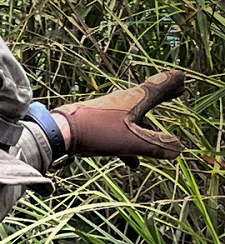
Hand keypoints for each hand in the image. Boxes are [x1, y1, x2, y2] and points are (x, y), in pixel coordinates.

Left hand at [53, 71, 184, 164]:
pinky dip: (127, 143)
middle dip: (161, 98)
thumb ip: (156, 145)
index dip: (173, 84)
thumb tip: (179, 149)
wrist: (59, 133)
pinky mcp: (95, 124)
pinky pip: (117, 131)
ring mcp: (107, 111)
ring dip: (146, 127)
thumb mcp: (132, 141)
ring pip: (132, 118)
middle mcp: (122, 100)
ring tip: (155, 143)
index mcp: (135, 98)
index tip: (183, 80)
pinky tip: (132, 163)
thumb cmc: (97, 133)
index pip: (159, 87)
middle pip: (146, 98)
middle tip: (175, 93)